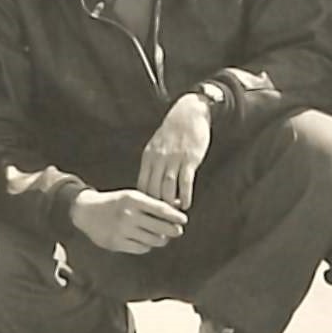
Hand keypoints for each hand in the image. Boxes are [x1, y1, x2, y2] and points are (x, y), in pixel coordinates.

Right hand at [70, 187, 187, 254]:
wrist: (86, 211)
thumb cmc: (115, 202)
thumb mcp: (131, 196)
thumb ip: (152, 202)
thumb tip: (177, 208)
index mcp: (133, 199)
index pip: (161, 209)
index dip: (175, 216)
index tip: (184, 219)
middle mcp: (128, 214)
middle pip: (160, 227)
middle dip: (173, 230)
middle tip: (177, 231)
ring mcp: (122, 230)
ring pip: (153, 240)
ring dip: (161, 240)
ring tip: (163, 237)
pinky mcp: (117, 243)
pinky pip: (141, 248)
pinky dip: (147, 246)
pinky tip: (147, 241)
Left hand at [135, 92, 214, 210]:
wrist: (189, 112)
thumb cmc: (173, 131)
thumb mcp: (157, 145)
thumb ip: (153, 163)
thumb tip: (149, 184)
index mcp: (148, 156)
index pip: (142, 184)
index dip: (144, 201)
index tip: (148, 213)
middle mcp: (158, 159)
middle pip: (153, 189)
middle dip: (155, 207)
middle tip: (160, 220)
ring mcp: (173, 159)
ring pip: (167, 187)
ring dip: (170, 204)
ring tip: (173, 215)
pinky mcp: (189, 159)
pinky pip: (185, 181)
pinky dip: (185, 195)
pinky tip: (186, 204)